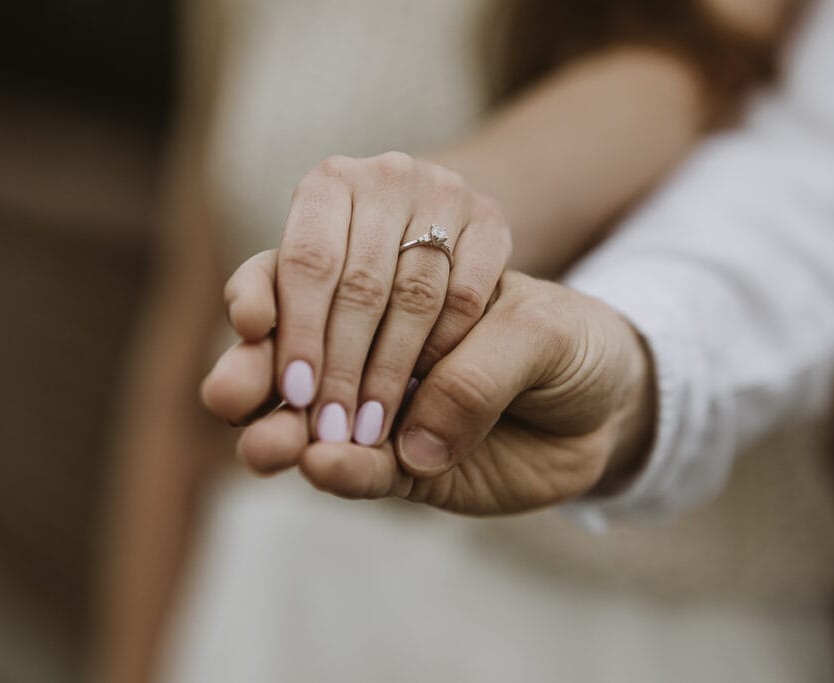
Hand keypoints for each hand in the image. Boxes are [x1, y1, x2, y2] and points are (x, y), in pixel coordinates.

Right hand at [203, 269, 654, 514]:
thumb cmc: (566, 339)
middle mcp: (366, 338)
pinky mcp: (399, 466)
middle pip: (287, 352)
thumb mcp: (538, 331)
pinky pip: (362, 472)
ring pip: (306, 419)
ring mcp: (375, 405)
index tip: (252, 319)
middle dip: (255, 371)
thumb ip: (477, 374)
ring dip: (276, 430)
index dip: (270, 295)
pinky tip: (320, 468)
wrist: (606, 400)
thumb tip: (410, 442)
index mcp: (387, 277)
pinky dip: (342, 472)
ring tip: (262, 447)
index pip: (307, 274)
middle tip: (227, 394)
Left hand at [229, 152, 510, 446]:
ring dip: (390, 374)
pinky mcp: (492, 222)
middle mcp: (386, 176)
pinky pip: (466, 298)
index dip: (298, 331)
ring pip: (415, 297)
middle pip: (360, 285)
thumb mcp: (306, 295)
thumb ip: (269, 340)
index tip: (293, 393)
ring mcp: (445, 194)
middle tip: (327, 433)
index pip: (306, 262)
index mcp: (330, 183)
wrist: (448, 240)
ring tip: (369, 432)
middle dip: (339, 368)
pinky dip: (444, 350)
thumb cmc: (359, 280)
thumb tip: (221, 397)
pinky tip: (425, 393)